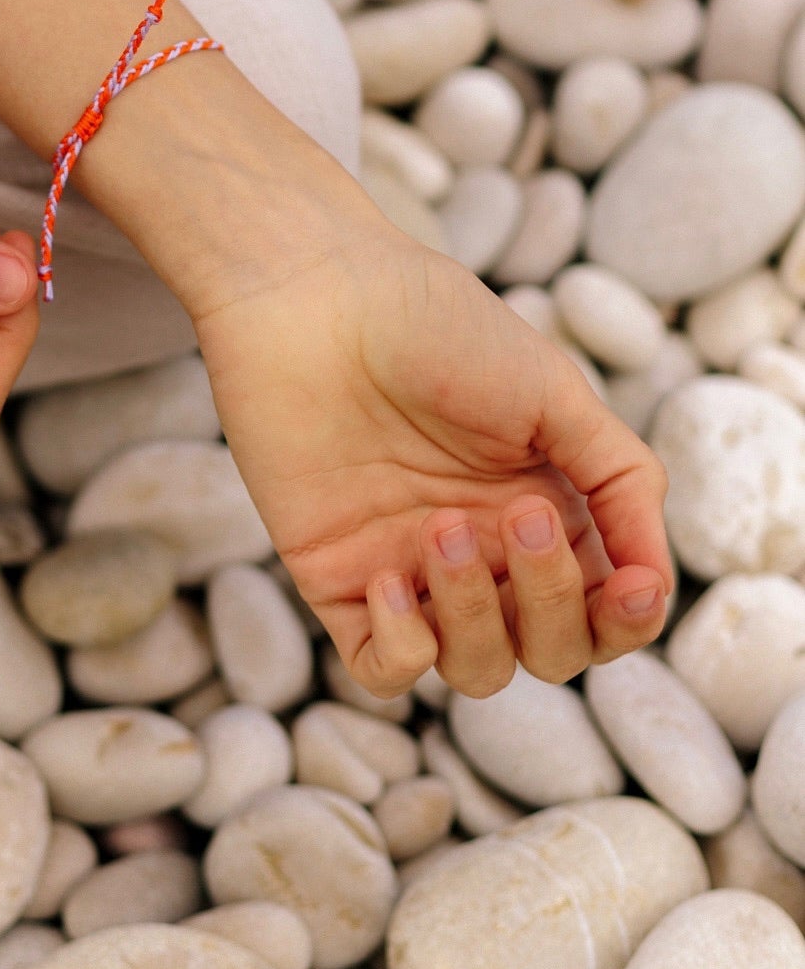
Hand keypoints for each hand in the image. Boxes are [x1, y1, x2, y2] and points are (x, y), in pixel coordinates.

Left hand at [190, 174, 672, 700]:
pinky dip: (402, 648)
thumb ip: (619, 481)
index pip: (605, 610)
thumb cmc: (436, 327)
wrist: (316, 298)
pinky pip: (382, 670)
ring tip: (441, 529)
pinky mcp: (338, 580)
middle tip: (516, 515)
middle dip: (551, 603)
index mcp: (545, 509)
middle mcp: (485, 551)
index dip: (627, 620)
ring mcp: (411, 571)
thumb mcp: (555, 393)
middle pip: (551, 650)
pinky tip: (388, 578)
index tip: (631, 587)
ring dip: (474, 617)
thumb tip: (652, 578)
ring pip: (475, 669)